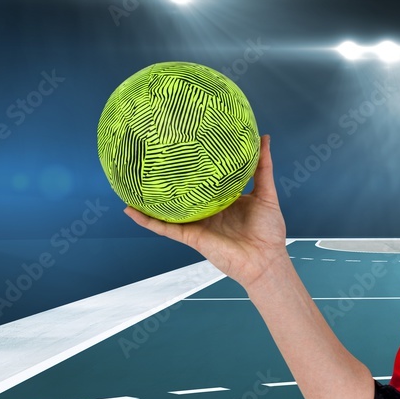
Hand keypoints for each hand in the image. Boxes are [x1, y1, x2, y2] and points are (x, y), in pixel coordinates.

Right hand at [123, 134, 286, 288]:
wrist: (265, 260)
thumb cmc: (269, 230)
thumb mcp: (266, 193)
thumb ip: (262, 168)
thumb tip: (264, 138)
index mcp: (224, 200)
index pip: (206, 181)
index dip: (196, 167)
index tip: (186, 148)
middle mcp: (208, 210)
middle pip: (184, 193)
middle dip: (170, 181)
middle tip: (154, 158)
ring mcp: (197, 223)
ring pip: (169, 210)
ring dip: (150, 200)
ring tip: (132, 184)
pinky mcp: (191, 236)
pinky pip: (165, 228)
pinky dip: (147, 220)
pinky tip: (131, 210)